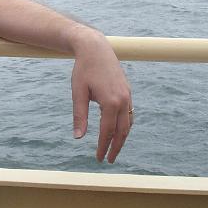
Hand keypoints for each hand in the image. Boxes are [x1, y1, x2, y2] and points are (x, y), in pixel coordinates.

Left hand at [69, 31, 132, 162]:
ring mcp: (127, 95)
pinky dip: (125, 125)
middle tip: (108, 159)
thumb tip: (78, 137)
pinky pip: (130, 113)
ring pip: (128, 123)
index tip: (98, 158)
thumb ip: (79, 115)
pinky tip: (118, 130)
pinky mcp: (127, 91)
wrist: (95, 48)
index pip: (107, 131)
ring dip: (122, 138)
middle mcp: (123, 100)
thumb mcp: (78, 92)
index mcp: (110, 102)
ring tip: (114, 149)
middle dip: (115, 147)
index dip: (102, 146)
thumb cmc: (83, 69)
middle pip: (122, 131)